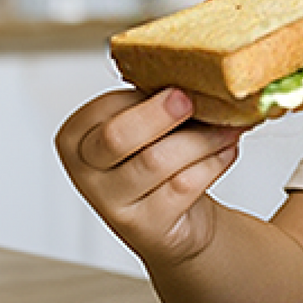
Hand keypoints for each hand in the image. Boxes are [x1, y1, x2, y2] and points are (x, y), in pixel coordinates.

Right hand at [55, 88, 247, 267]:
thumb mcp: (145, 128)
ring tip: (227, 127)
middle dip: (160, 113)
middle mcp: (85, 174)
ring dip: (201, 139)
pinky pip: (183, 185)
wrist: (174, 220)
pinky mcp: (146, 227)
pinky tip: (226, 151)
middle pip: (117, 136)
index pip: (105, 108)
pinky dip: (212, 163)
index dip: (145, 94)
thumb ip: (154, 102)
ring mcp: (112, 205)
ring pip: (157, 160)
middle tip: (192, 99)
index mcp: (76, 138)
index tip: (180, 82)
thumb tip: (194, 75)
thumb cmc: (156, 161)